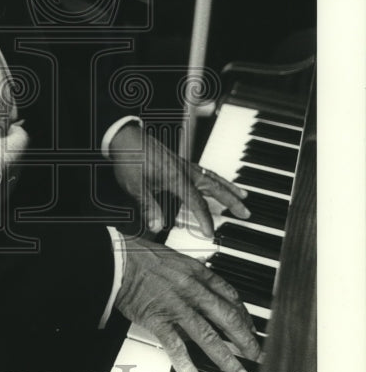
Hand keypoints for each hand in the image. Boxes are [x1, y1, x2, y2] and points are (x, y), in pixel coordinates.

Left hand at [109, 123, 249, 237]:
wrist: (125, 138)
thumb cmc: (130, 160)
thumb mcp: (135, 186)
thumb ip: (148, 206)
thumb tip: (157, 226)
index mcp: (176, 178)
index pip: (196, 203)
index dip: (205, 219)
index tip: (211, 234)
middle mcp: (184, 170)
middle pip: (214, 187)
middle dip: (231, 201)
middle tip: (246, 213)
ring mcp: (183, 164)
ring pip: (213, 177)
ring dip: (229, 187)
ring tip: (243, 196)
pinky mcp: (179, 162)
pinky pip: (204, 171)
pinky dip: (216, 178)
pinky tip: (218, 183)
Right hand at [114, 235, 261, 371]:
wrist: (117, 261)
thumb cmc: (139, 257)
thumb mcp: (175, 259)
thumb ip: (192, 274)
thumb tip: (203, 286)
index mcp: (197, 273)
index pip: (230, 296)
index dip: (244, 315)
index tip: (249, 327)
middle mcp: (192, 290)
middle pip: (228, 317)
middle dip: (246, 339)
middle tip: (256, 354)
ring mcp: (177, 307)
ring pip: (209, 336)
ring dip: (226, 357)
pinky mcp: (159, 320)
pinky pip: (176, 347)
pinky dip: (187, 366)